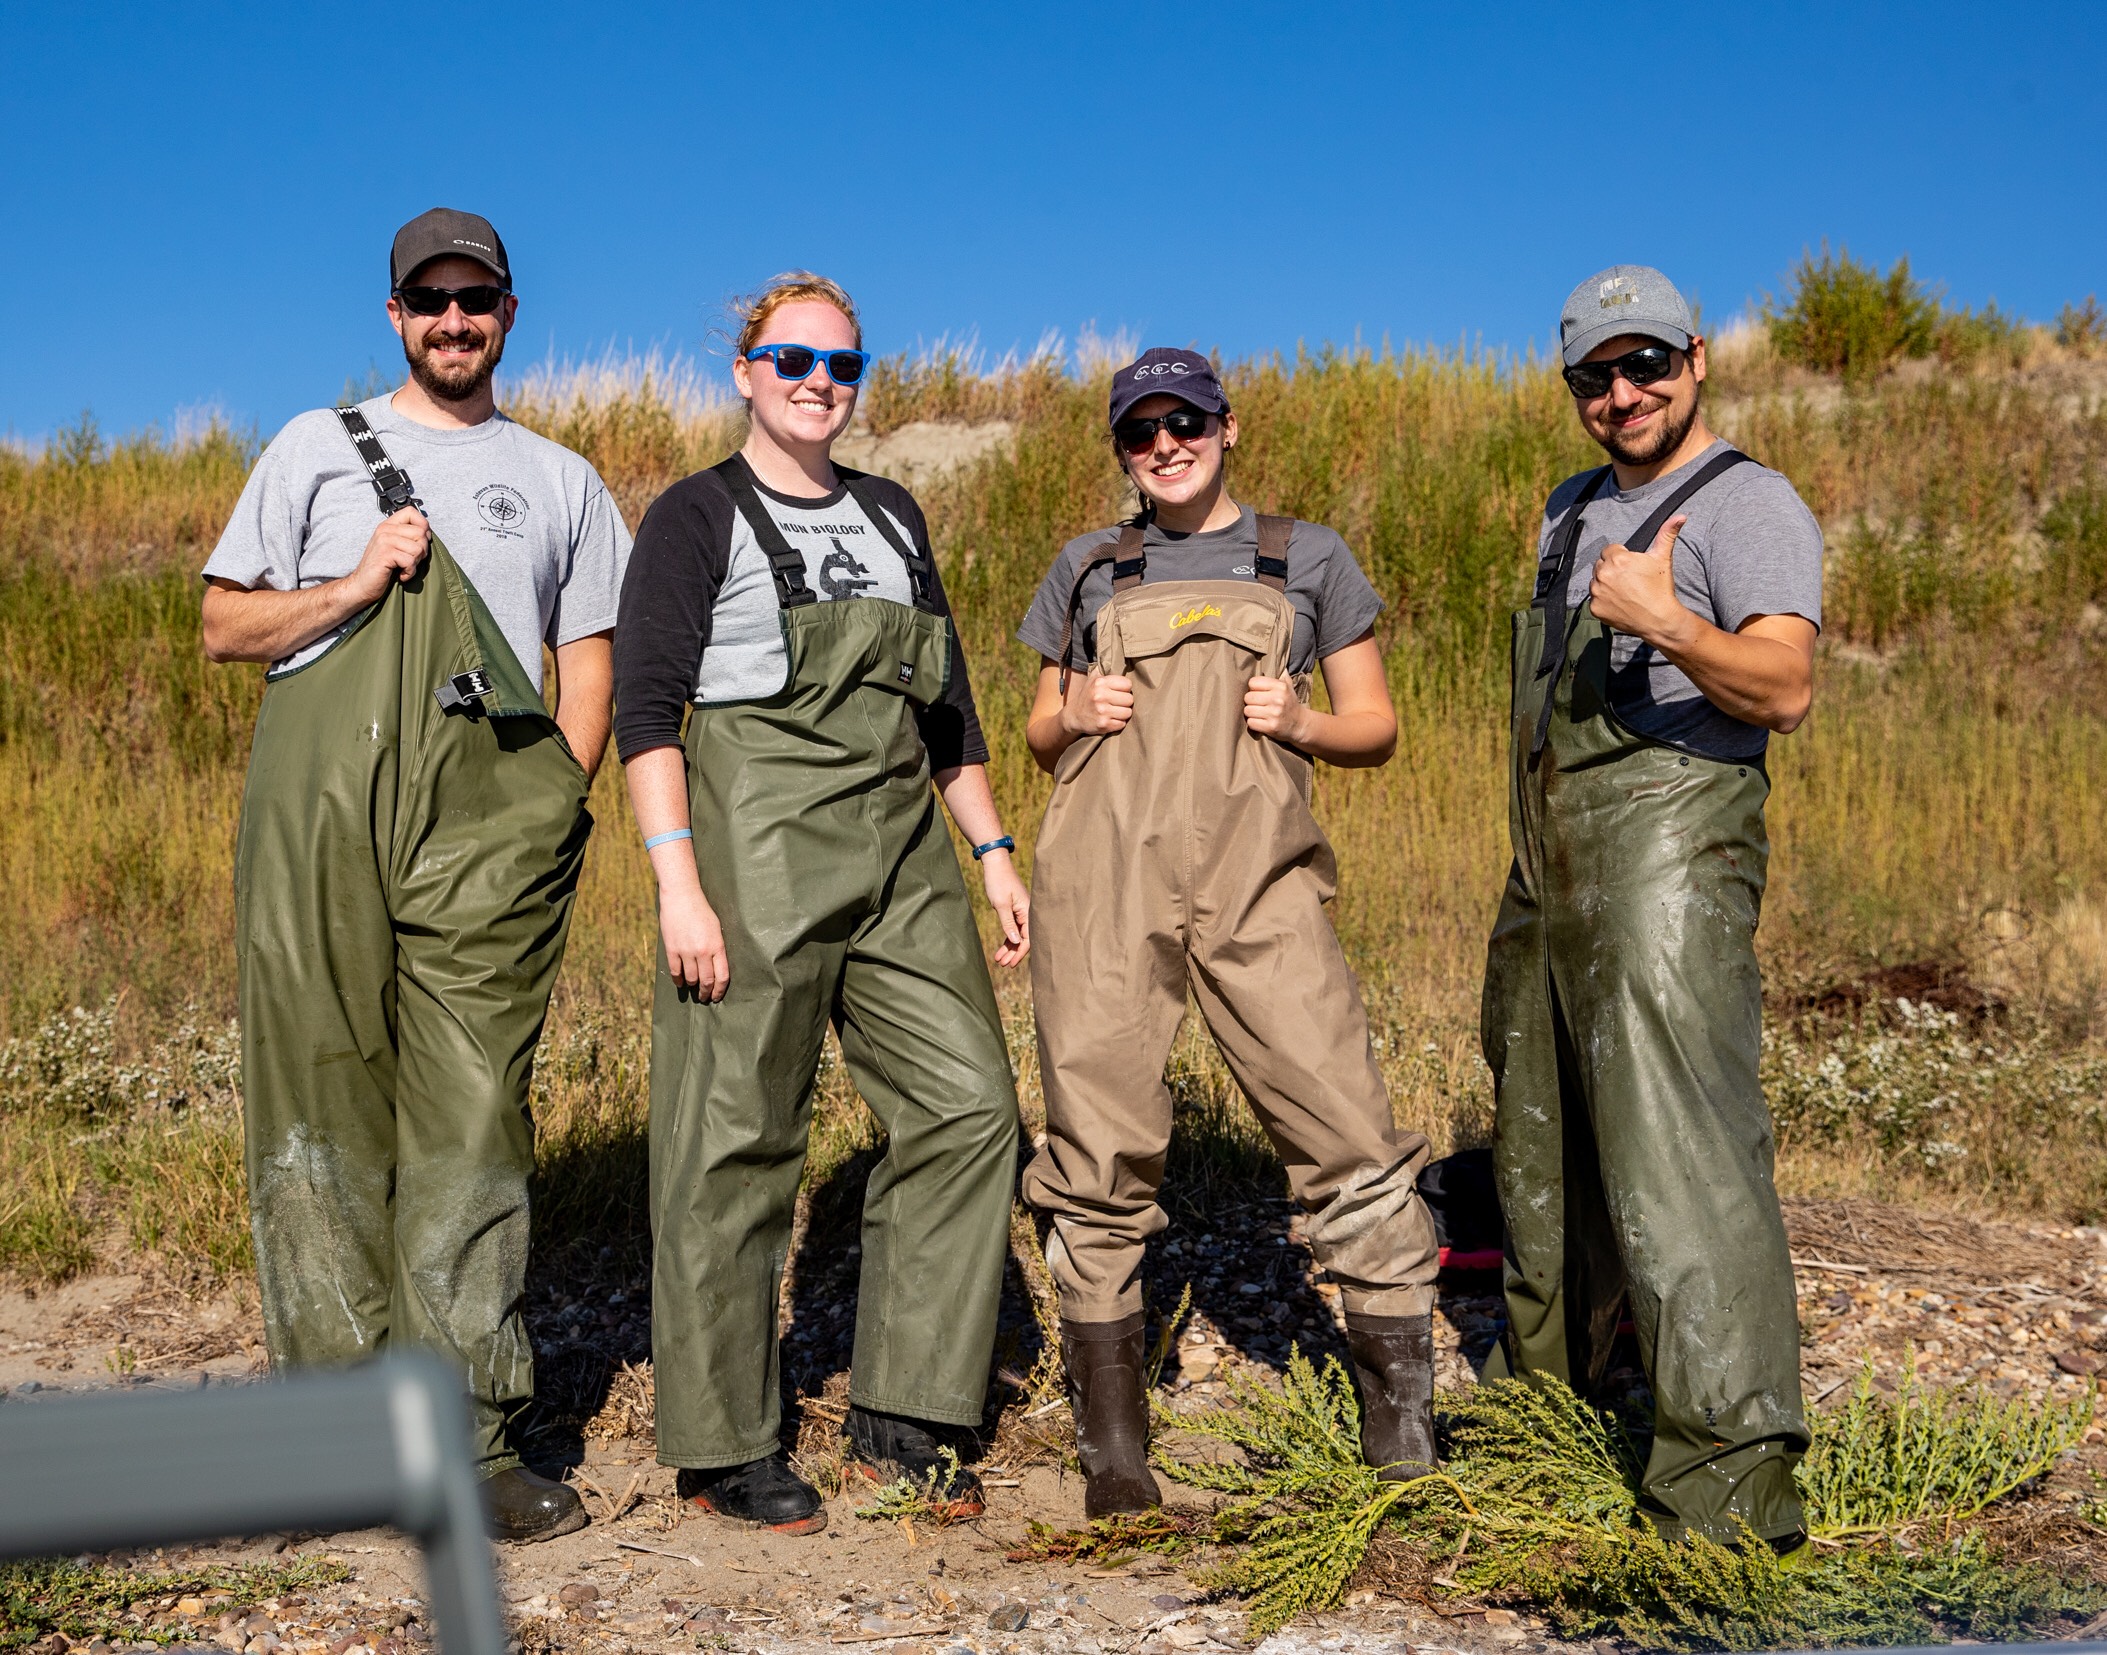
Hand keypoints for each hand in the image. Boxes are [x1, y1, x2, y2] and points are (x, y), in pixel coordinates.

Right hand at [344, 506, 429, 604]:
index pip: (411, 512)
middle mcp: (385, 529)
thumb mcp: (396, 547)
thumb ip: (408, 536)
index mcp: (388, 525)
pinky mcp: (385, 554)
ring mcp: (384, 540)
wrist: (362, 584)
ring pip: (418, 548)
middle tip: (410, 560)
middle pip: (421, 533)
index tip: (419, 541)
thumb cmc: (382, 568)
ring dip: (415, 563)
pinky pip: (410, 561)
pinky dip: (409, 572)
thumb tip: (428, 532)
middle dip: (422, 550)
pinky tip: (401, 575)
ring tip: (404, 567)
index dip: (423, 526)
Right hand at [660, 881, 729, 1001]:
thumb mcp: (717, 929)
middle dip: (706, 992)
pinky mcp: (672, 949)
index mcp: (717, 946)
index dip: (720, 990)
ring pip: (690, 978)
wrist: (682, 896)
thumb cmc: (702, 910)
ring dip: (692, 986)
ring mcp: (686, 951)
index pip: (722, 976)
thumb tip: (716, 968)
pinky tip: (680, 982)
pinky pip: (675, 971)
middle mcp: (703, 951)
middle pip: (706, 981)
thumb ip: (717, 949)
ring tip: (692, 988)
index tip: (717, 996)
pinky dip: (678, 980)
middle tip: (704, 997)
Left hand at [979, 849, 1030, 967]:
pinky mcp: (1014, 911)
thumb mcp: (1001, 904)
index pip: (1028, 938)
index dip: (1020, 952)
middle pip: (1023, 939)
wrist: (995, 865)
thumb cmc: (999, 882)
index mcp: (1028, 911)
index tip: (1010, 963)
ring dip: (1009, 948)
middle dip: (1013, 953)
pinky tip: (1000, 950)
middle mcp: (1027, 913)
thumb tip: (1015, 942)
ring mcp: (1021, 913)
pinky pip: (1013, 929)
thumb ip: (1008, 924)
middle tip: (1002, 964)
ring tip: (999, 960)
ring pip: (1017, 936)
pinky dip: (1007, 939)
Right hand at [1062, 672, 1133, 736]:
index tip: (1118, 692)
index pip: (1128, 684)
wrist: (1074, 715)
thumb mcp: (1094, 678)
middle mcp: (1100, 696)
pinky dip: (1118, 723)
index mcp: (1100, 683)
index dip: (1124, 689)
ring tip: (1114, 711)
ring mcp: (1102, 712)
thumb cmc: (1088, 695)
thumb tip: (1116, 656)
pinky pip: (1122, 724)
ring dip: (1123, 713)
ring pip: (1128, 712)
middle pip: (1130, 699)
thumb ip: (1105, 668)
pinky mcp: (1103, 725)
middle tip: (1116, 703)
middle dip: (1125, 702)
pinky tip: (1110, 719)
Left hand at [1243, 675, 1310, 743]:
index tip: (1258, 692)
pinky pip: (1251, 723)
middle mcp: (1278, 699)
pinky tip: (1260, 721)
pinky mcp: (1271, 727)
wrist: (1299, 724)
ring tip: (1258, 713)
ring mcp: (1274, 714)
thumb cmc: (1289, 702)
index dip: (1253, 688)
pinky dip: (1253, 723)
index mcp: (1280, 687)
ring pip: (1247, 710)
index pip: (1252, 682)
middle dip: (1250, 701)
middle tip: (1257, 704)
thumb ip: (1280, 674)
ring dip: (1250, 713)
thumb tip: (1275, 658)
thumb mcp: (1287, 686)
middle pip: (1248, 697)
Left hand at [1587, 512, 1696, 648]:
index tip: (1631, 567)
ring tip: (1625, 591)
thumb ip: (1667, 534)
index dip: (1621, 557)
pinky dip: (1603, 601)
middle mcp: (1602, 573)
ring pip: (1596, 581)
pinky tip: (1619, 602)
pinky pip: (1594, 599)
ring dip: (1606, 584)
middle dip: (1612, 569)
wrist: (1658, 619)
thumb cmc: (1660, 588)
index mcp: (1616, 558)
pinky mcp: (1594, 607)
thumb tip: (1681, 516)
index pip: (1610, 550)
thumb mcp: (1663, 558)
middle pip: (1601, 564)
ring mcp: (1597, 592)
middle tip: (1629, 580)